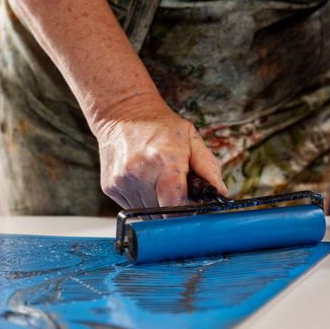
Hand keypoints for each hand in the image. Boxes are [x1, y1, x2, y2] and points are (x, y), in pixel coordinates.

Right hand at [95, 102, 226, 210]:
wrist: (122, 114)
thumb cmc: (159, 125)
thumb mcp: (191, 138)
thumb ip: (208, 167)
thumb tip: (219, 193)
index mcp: (164, 161)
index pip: (174, 205)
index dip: (185, 212)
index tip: (191, 209)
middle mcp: (138, 173)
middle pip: (160, 214)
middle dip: (172, 211)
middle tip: (178, 195)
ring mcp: (121, 181)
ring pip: (144, 214)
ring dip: (155, 207)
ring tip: (158, 186)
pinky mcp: (110, 187)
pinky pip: (130, 207)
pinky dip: (141, 202)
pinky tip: (143, 183)